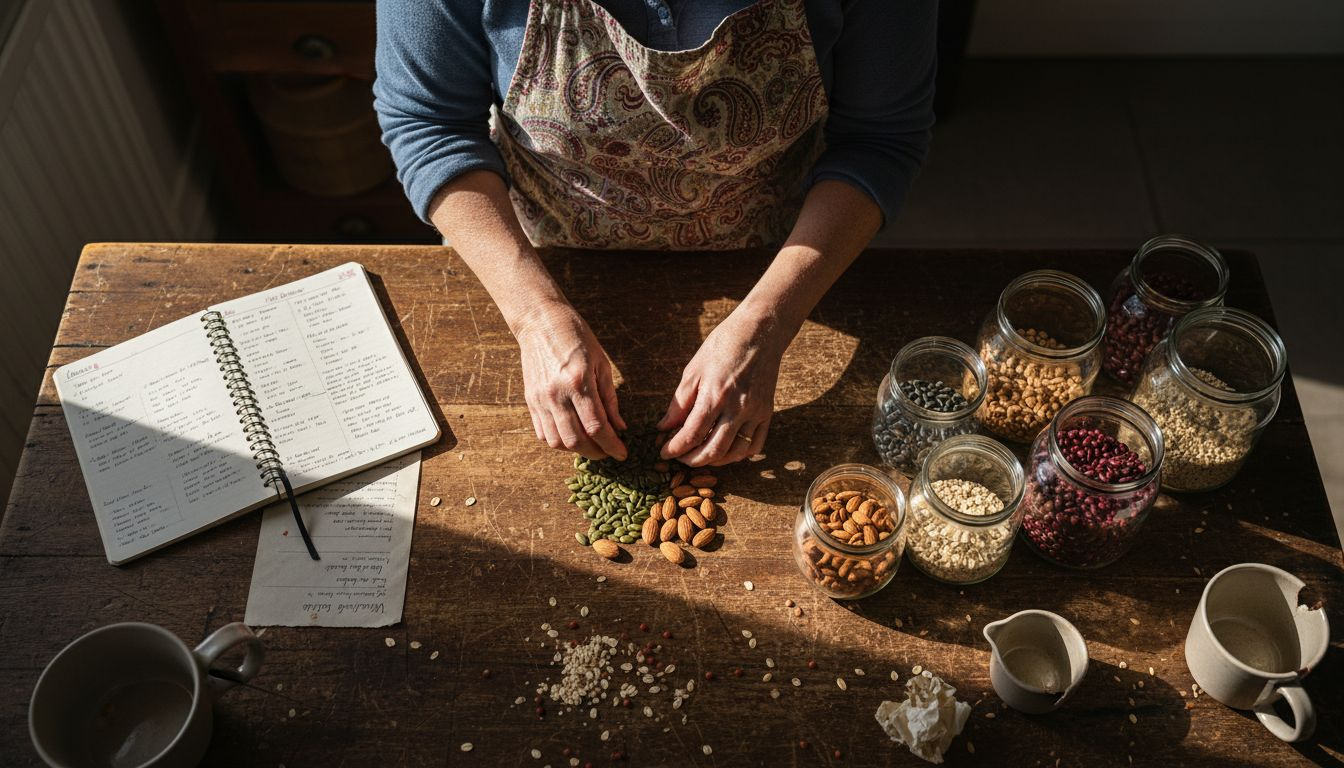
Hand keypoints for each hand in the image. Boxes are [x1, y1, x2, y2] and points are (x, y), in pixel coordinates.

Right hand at [515, 302, 626, 459]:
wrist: (540, 322)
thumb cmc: (576, 337)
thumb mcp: (601, 363)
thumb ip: (610, 398)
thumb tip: (619, 427)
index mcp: (579, 383)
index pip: (597, 427)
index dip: (611, 445)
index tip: (622, 453)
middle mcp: (557, 394)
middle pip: (576, 440)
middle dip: (596, 452)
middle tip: (608, 451)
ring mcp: (540, 399)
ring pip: (557, 442)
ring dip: (576, 450)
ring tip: (590, 445)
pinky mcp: (530, 401)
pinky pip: (542, 433)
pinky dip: (558, 441)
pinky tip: (572, 434)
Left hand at [658, 309, 783, 466]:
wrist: (760, 332)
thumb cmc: (723, 345)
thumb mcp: (694, 370)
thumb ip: (679, 403)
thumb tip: (664, 427)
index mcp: (715, 395)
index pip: (692, 435)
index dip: (675, 449)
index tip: (663, 452)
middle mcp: (737, 408)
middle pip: (713, 450)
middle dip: (692, 460)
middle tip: (680, 458)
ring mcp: (755, 412)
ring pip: (736, 452)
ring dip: (716, 461)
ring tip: (701, 456)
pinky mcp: (767, 413)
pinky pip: (755, 445)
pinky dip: (739, 454)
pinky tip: (725, 451)